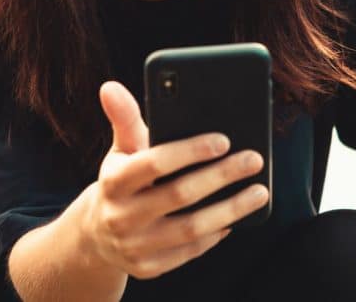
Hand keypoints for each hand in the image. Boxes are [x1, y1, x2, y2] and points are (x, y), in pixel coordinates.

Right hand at [79, 81, 267, 279]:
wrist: (96, 233)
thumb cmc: (120, 179)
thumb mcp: (120, 149)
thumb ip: (124, 118)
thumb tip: (110, 86)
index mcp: (113, 179)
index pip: (154, 162)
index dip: (190, 151)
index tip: (223, 139)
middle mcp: (120, 215)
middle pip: (179, 194)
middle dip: (221, 176)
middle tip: (253, 159)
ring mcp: (134, 245)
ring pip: (191, 228)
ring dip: (230, 209)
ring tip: (259, 191)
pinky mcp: (148, 268)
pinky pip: (189, 252)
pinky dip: (215, 234)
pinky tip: (235, 217)